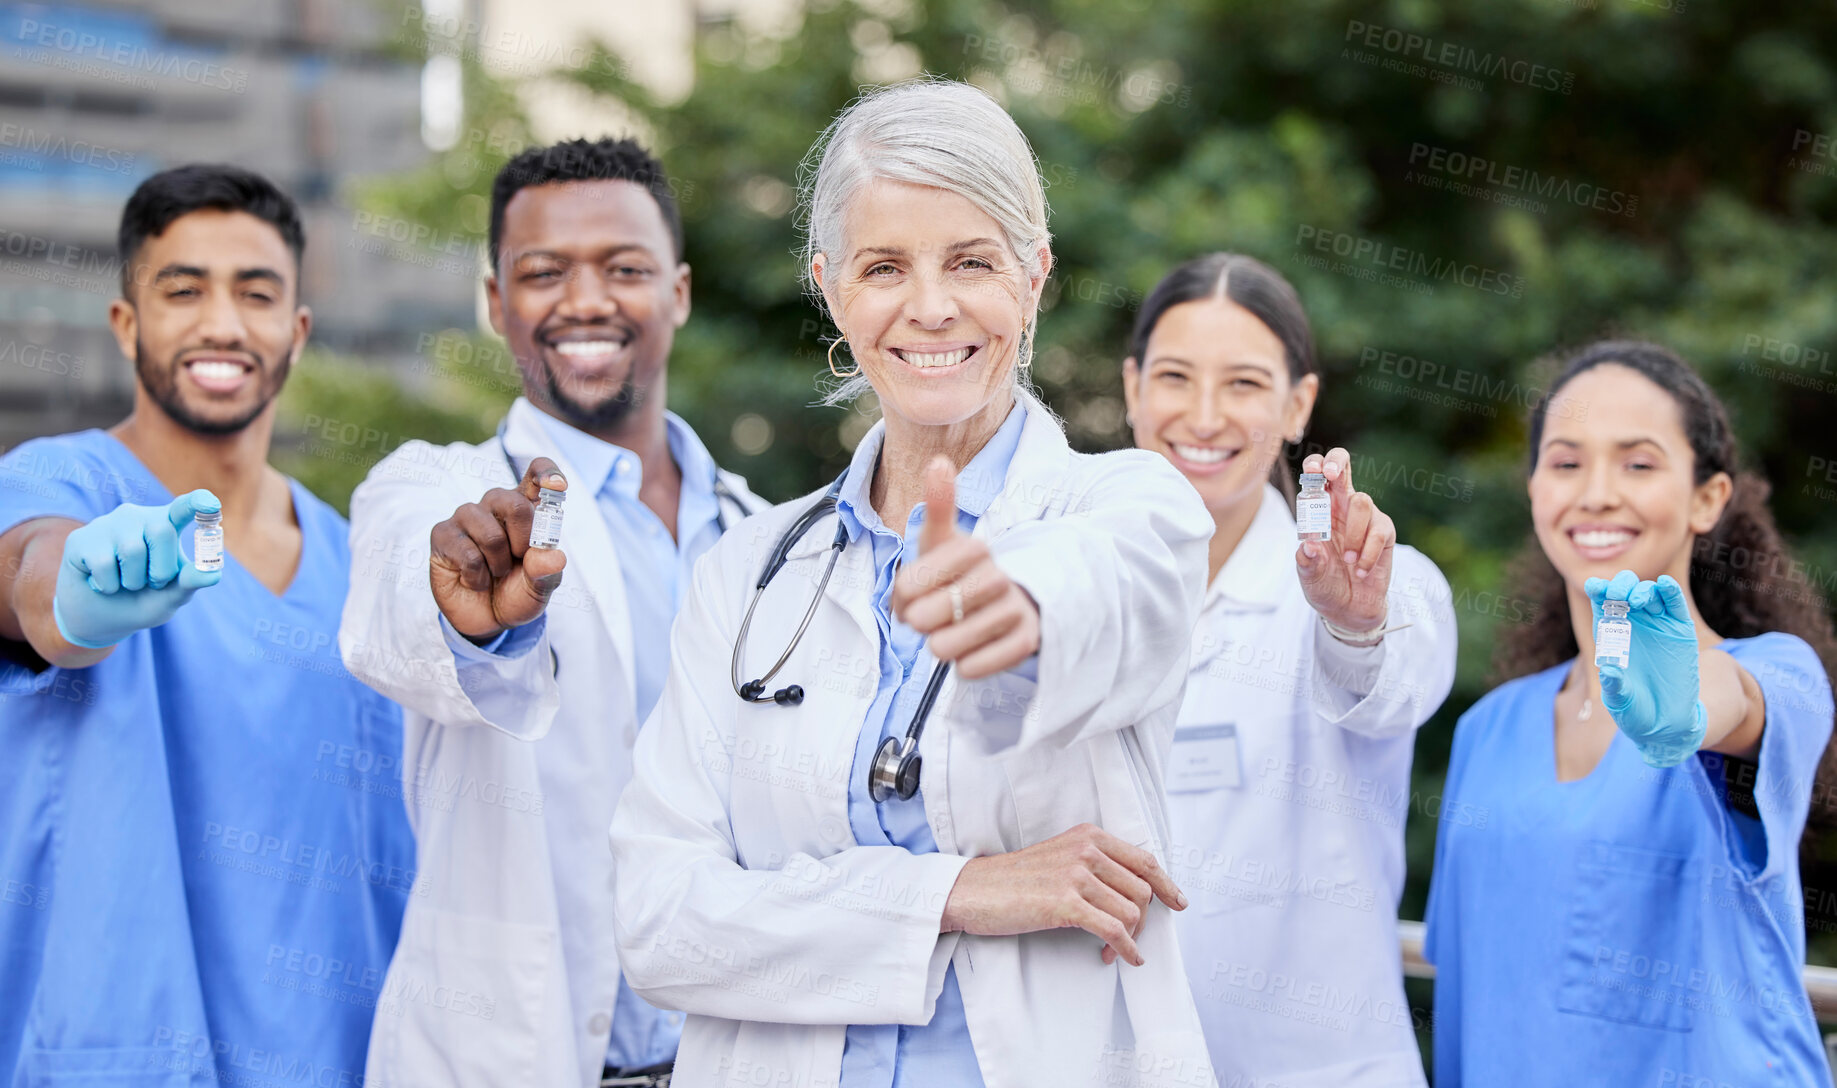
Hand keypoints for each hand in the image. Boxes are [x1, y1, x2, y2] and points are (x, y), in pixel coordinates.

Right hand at [53, 490, 222, 648]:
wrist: (95, 619)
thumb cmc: (140, 601)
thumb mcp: (169, 596)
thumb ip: (190, 582)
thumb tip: (213, 574)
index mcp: (165, 526)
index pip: (184, 507)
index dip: (198, 503)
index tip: (211, 504)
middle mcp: (137, 517)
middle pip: (161, 531)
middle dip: (161, 569)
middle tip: (150, 583)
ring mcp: (107, 525)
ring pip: (132, 550)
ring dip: (132, 581)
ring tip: (124, 583)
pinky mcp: (81, 539)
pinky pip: (104, 563)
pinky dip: (108, 585)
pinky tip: (101, 583)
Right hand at [429, 457, 567, 641]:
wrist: (488, 619)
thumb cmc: (516, 592)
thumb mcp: (540, 587)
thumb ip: (548, 572)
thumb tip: (554, 557)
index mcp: (526, 507)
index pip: (537, 474)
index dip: (547, 473)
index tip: (558, 486)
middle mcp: (495, 505)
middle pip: (514, 504)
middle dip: (523, 541)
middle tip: (519, 559)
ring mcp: (467, 517)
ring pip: (491, 534)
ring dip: (499, 564)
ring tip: (495, 572)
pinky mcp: (443, 534)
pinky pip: (468, 554)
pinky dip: (478, 577)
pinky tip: (474, 580)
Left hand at [892, 457, 1040, 679]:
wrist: (1013, 600)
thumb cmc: (961, 571)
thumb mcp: (942, 540)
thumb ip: (937, 506)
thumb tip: (940, 462)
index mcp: (974, 548)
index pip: (909, 585)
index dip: (902, 596)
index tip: (912, 591)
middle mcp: (998, 576)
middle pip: (925, 618)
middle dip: (919, 623)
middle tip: (931, 616)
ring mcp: (1014, 609)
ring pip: (946, 647)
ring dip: (939, 646)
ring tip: (951, 632)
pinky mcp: (1026, 641)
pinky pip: (972, 668)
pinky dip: (963, 665)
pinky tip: (971, 650)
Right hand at [940, 823, 1186, 966]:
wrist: (972, 891)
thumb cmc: (1014, 881)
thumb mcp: (1059, 858)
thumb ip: (1093, 864)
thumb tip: (1132, 892)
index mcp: (1088, 836)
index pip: (1143, 860)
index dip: (1166, 884)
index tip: (1177, 903)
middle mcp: (1086, 850)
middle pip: (1142, 889)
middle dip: (1141, 920)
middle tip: (1127, 938)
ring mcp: (1076, 874)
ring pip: (1132, 911)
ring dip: (1129, 938)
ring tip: (1110, 949)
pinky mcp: (1065, 903)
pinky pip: (1115, 929)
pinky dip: (1125, 948)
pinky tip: (1120, 957)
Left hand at [1295, 447, 1394, 635]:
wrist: (1349, 609)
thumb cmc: (1325, 584)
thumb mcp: (1310, 576)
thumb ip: (1308, 562)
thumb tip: (1309, 546)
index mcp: (1318, 511)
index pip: (1316, 478)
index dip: (1315, 467)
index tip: (1313, 472)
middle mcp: (1341, 507)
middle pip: (1342, 468)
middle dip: (1336, 463)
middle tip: (1330, 475)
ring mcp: (1365, 518)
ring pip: (1362, 502)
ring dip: (1353, 533)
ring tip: (1349, 561)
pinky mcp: (1384, 532)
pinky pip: (1379, 532)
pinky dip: (1368, 554)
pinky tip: (1361, 571)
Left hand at [1586, 570, 1706, 767]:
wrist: (1666, 722)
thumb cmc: (1634, 709)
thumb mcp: (1620, 699)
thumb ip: (1615, 685)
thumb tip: (1609, 672)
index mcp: (1610, 635)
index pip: (1601, 603)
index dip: (1598, 590)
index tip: (1594, 586)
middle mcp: (1633, 625)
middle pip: (1625, 591)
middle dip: (1620, 586)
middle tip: (1618, 595)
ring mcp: (1658, 625)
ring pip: (1650, 593)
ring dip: (1642, 590)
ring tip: (1637, 601)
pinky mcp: (1681, 631)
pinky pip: (1676, 605)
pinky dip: (1671, 592)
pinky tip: (1666, 585)